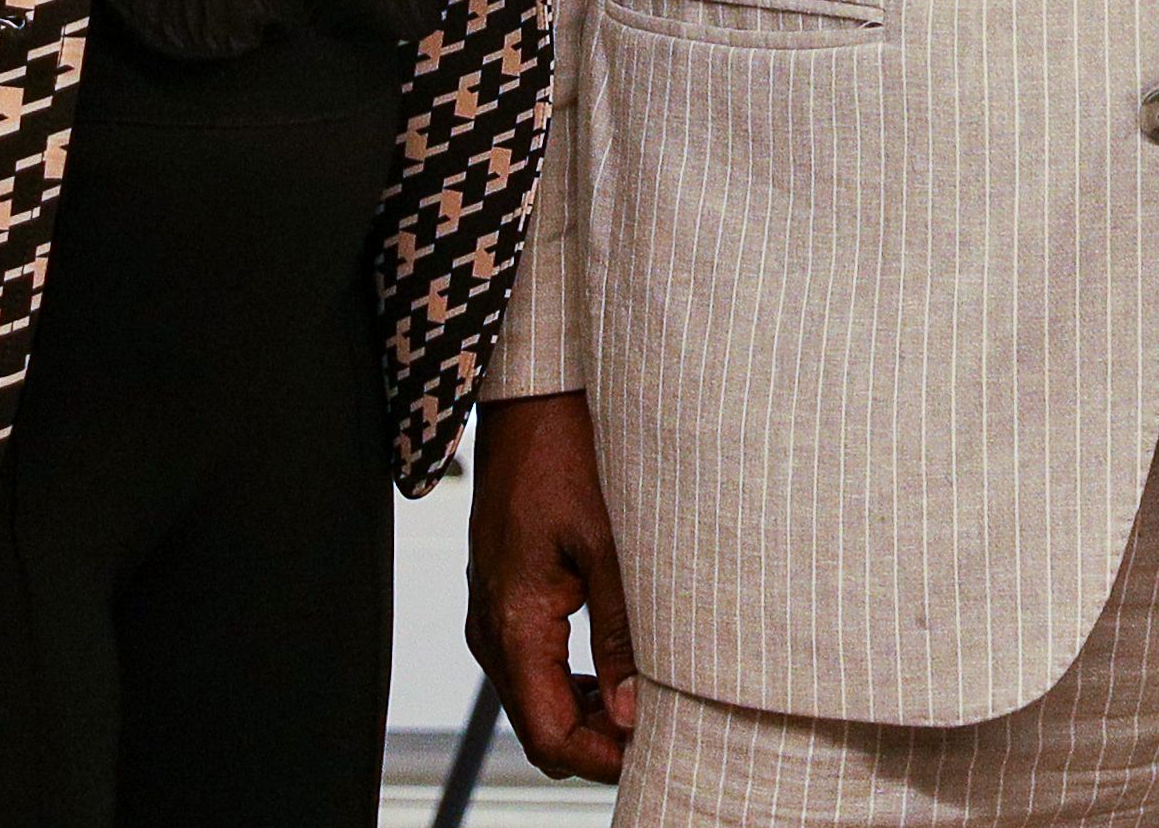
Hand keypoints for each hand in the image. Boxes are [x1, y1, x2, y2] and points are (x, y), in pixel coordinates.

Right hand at [471, 390, 642, 779]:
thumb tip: (636, 710)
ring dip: (591, 712)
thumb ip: (621, 633)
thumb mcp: (609, 544)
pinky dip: (576, 679)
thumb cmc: (565, 455)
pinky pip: (536, 663)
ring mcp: (495, 615)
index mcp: (513, 625)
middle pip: (541, 727)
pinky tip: (622, 665)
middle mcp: (493, 630)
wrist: (532, 401)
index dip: (602, 758)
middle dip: (599, 741)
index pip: (549, 734)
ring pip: (538, 698)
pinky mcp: (507, 596)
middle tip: (665, 731)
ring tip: (653, 701)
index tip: (655, 751)